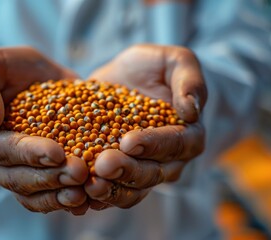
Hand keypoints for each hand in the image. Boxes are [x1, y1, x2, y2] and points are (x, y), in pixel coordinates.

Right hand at [0, 47, 88, 214]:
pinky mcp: (33, 179)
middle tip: (80, 173)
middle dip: (50, 178)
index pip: (1, 150)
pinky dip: (65, 201)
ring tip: (85, 191)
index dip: (28, 153)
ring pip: (32, 196)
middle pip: (18, 178)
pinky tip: (87, 198)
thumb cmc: (5, 70)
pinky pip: (46, 199)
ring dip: (59, 196)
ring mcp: (12, 174)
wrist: (25, 80)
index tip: (57, 152)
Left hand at [85, 44, 206, 208]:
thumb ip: (188, 80)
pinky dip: (97, 198)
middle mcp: (169, 160)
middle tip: (102, 166)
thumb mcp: (175, 61)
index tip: (129, 141)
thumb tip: (192, 110)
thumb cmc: (153, 68)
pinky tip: (78, 195)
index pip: (176, 144)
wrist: (123, 79)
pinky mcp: (120, 177)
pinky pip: (112, 193)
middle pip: (152, 173)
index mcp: (188, 134)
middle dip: (127, 171)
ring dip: (112, 191)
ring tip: (89, 186)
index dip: (154, 145)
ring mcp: (144, 172)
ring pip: (132, 190)